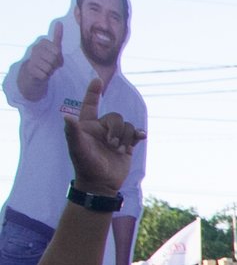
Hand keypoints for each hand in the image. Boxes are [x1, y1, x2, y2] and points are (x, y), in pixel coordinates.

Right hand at [26, 22, 63, 84]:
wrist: (33, 72)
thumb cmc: (46, 59)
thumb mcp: (54, 48)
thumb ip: (57, 36)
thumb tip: (59, 22)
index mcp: (43, 42)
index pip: (57, 51)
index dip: (59, 58)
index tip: (55, 58)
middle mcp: (36, 48)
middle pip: (54, 59)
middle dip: (55, 65)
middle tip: (50, 65)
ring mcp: (32, 58)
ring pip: (49, 67)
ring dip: (50, 71)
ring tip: (45, 69)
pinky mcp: (30, 68)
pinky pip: (45, 75)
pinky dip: (45, 77)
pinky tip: (41, 74)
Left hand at [65, 78, 145, 195]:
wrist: (101, 184)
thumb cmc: (85, 165)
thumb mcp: (77, 149)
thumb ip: (73, 132)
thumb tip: (67, 117)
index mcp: (88, 126)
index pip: (90, 105)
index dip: (93, 93)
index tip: (97, 80)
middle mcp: (102, 129)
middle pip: (115, 117)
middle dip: (116, 129)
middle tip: (111, 144)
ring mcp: (116, 137)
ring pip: (127, 125)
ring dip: (126, 136)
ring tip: (119, 149)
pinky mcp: (127, 146)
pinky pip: (136, 133)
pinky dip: (138, 134)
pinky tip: (141, 137)